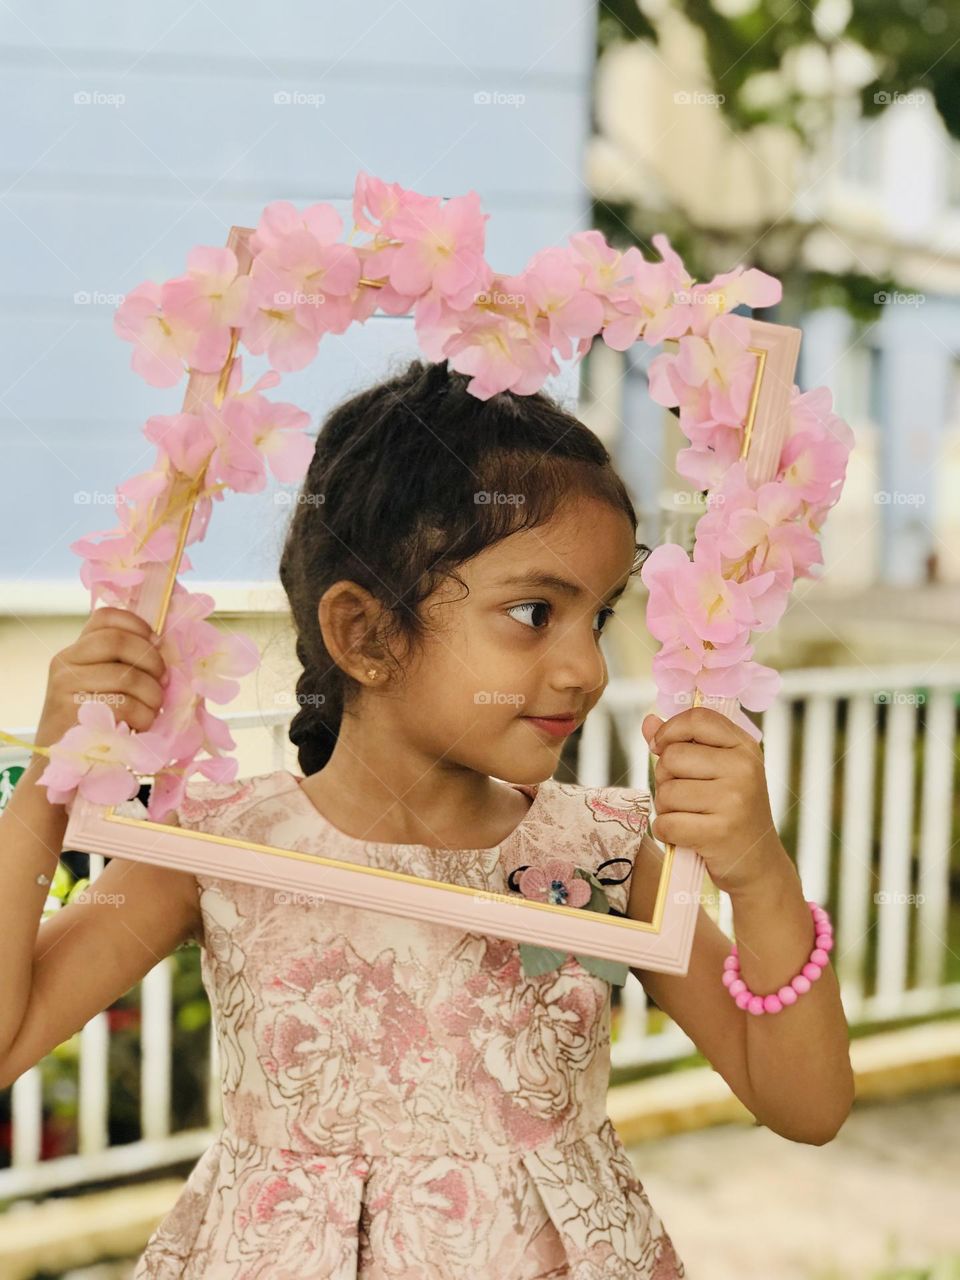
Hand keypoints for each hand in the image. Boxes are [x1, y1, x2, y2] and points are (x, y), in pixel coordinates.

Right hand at [35, 606, 167, 749]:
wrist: (62, 764)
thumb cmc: (95, 725)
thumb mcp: (105, 687)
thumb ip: (125, 665)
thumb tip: (165, 648)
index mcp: (76, 651)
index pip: (105, 617)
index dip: (137, 624)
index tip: (156, 643)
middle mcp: (65, 662)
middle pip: (119, 641)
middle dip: (152, 661)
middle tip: (162, 682)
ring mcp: (65, 686)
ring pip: (127, 676)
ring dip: (152, 696)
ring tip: (152, 710)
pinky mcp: (71, 713)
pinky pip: (125, 705)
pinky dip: (143, 717)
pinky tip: (140, 727)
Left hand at [641, 706, 787, 896]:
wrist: (758, 864)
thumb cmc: (729, 812)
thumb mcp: (716, 772)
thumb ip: (681, 744)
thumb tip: (648, 722)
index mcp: (744, 748)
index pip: (698, 718)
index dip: (670, 730)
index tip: (661, 746)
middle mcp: (743, 769)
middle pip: (672, 757)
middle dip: (665, 778)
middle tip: (685, 797)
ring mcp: (734, 800)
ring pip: (666, 792)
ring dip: (666, 809)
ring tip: (690, 817)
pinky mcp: (720, 832)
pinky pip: (667, 823)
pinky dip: (667, 832)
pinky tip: (686, 836)